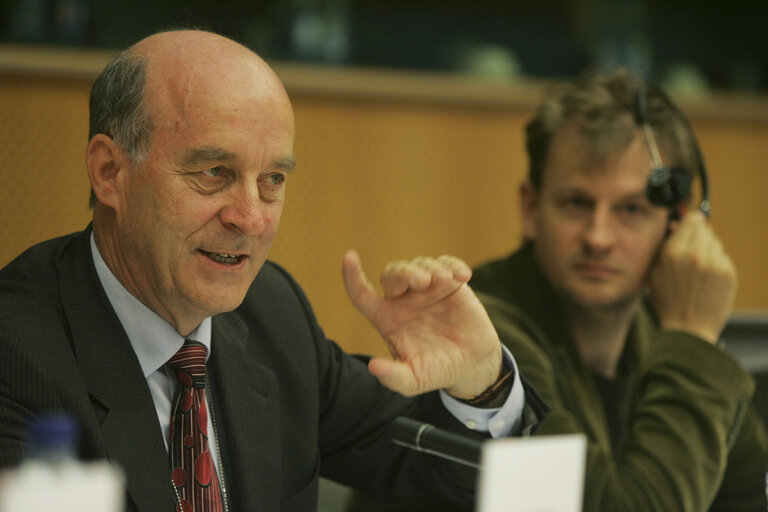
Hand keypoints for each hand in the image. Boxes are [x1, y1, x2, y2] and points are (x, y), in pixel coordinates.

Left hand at [342, 250, 501, 397]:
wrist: (471, 365)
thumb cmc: (436, 370)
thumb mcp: (414, 380)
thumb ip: (393, 377)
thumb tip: (372, 367)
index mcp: (387, 318)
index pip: (362, 295)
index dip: (352, 277)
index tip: (349, 258)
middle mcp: (403, 299)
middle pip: (393, 274)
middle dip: (405, 273)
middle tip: (423, 281)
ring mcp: (428, 289)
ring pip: (420, 264)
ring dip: (431, 268)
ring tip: (444, 281)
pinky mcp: (451, 284)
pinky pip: (447, 264)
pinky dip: (453, 265)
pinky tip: (462, 276)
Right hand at [648, 211, 736, 343]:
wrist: (689, 329)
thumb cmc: (668, 303)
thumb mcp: (655, 273)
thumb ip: (665, 247)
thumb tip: (676, 226)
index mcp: (674, 253)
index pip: (690, 220)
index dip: (689, 222)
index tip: (689, 225)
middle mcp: (696, 254)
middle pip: (704, 229)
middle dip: (697, 236)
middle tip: (690, 251)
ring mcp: (715, 263)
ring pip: (714, 242)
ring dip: (707, 249)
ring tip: (697, 268)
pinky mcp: (728, 272)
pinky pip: (722, 257)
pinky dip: (715, 263)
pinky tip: (706, 278)